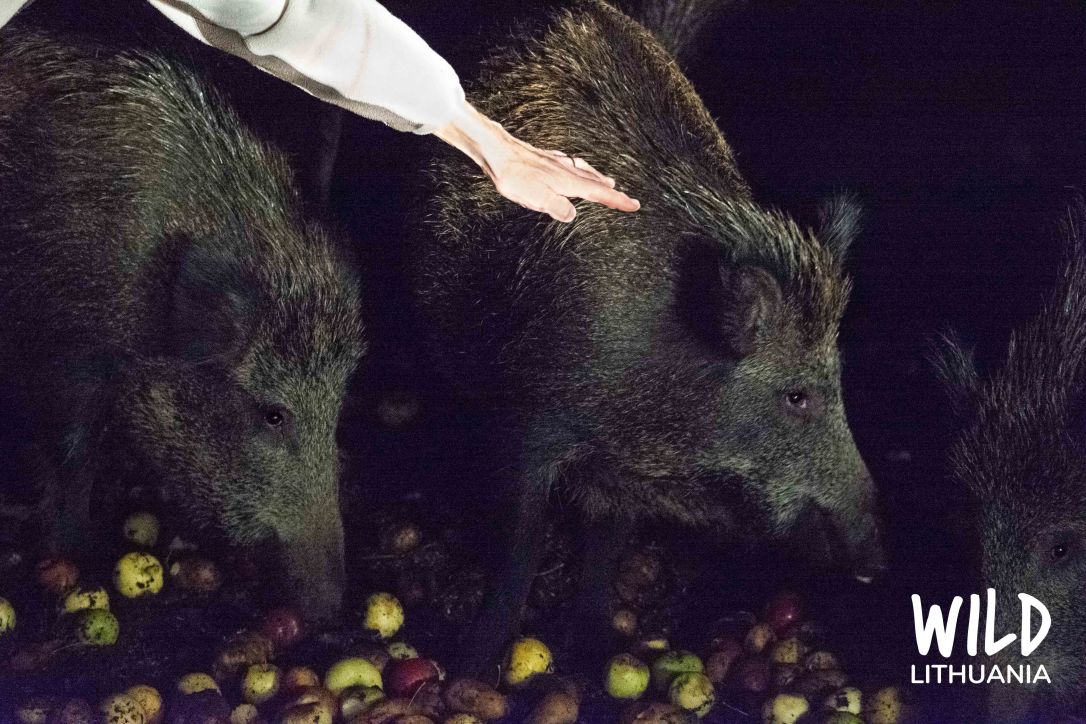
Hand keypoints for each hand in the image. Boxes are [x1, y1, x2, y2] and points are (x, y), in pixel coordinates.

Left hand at [434, 102, 639, 221]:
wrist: (495, 149)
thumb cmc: (513, 175)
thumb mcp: (535, 198)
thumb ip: (556, 207)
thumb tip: (572, 215)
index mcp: (567, 182)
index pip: (598, 194)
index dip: (617, 201)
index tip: (634, 205)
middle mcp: (565, 170)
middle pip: (595, 182)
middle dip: (611, 192)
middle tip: (626, 199)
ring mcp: (555, 162)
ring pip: (583, 171)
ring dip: (597, 178)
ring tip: (608, 182)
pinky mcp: (544, 158)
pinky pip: (569, 164)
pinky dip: (579, 169)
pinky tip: (572, 166)